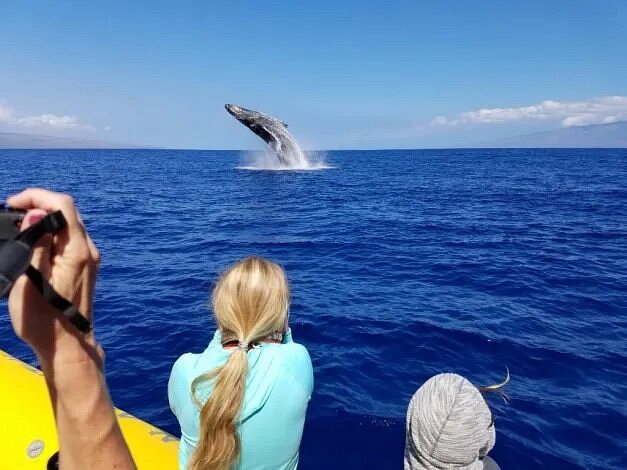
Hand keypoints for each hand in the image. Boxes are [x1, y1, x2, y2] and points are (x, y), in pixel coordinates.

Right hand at [6, 188, 99, 359]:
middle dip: (39, 204)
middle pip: (67, 211)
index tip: (13, 204)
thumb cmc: (44, 320)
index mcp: (78, 251)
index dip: (37, 197)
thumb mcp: (31, 280)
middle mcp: (88, 250)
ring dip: (44, 218)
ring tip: (18, 225)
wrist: (67, 345)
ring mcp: (89, 258)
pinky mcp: (85, 266)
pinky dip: (50, 232)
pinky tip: (32, 240)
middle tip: (12, 213)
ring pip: (68, 224)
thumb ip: (36, 244)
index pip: (63, 205)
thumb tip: (36, 213)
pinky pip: (68, 238)